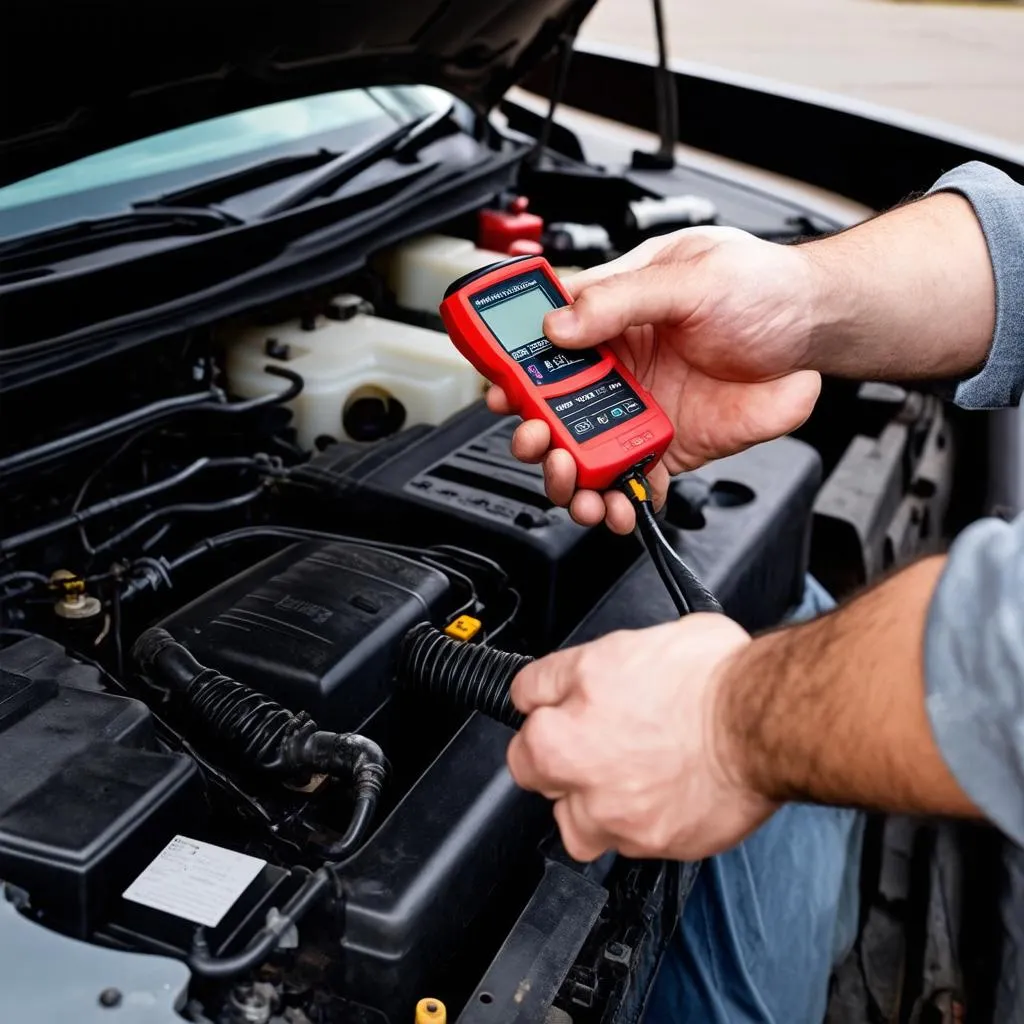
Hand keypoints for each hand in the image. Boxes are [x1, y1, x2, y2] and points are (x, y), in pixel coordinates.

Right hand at [488, 228, 821, 532]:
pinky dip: (621, 504)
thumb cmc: (760, 285)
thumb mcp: (690, 277)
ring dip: (569, 477)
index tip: (500, 390)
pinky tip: (620, 509)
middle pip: (554, 409)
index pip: (545, 342)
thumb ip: (622, 298)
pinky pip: (632, 481)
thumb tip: (561, 324)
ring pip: (585, 452)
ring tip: (576, 484)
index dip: (513, 369)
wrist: (815, 327)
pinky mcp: (666, 447)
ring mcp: (638, 411)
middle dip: (534, 433)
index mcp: (612, 316)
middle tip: (538, 439)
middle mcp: (617, 367)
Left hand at [505, 615, 776, 861]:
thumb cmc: (712, 676)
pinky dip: (634, 826)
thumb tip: (582, 673)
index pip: (524, 696)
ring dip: (586, 802)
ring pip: (569, 819)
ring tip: (619, 781)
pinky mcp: (647, 841)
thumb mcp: (637, 639)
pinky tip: (656, 800)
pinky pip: (622, 843)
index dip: (547, 694)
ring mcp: (610, 808)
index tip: (556, 698)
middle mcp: (579, 760)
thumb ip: (592, 664)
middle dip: (552, 750)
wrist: (763, 723)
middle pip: (530, 762)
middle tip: (587, 739)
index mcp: (572, 702)